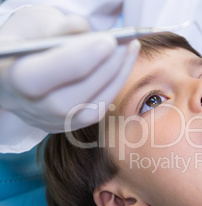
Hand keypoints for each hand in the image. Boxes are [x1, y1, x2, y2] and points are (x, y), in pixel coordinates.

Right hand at [0, 6, 139, 132]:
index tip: (109, 40)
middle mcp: (25, 106)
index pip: (37, 78)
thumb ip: (56, 27)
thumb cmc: (28, 39)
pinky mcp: (66, 125)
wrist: (21, 62)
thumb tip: (81, 28)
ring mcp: (46, 120)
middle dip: (104, 70)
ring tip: (129, 50)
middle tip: (125, 44)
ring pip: (87, 112)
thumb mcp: (34, 23)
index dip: (77, 60)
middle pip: (67, 101)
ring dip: (115, 79)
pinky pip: (95, 113)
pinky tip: (122, 66)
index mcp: (6, 77)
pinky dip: (112, 88)